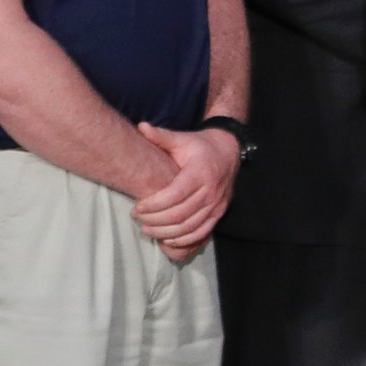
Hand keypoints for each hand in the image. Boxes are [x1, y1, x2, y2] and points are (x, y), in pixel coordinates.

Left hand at [133, 122, 240, 258]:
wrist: (228, 152)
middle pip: (179, 214)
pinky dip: (184, 240)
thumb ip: (161, 136)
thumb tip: (141, 126)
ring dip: (165, 232)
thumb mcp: (181, 139)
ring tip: (147, 229)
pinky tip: (167, 239)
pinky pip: (202, 232)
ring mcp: (216, 204)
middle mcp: (211, 191)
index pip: (174, 195)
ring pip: (189, 227)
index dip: (153, 205)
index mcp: (200, 173)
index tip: (137, 207)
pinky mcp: (219, 213)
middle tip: (137, 218)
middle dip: (155, 220)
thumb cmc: (199, 146)